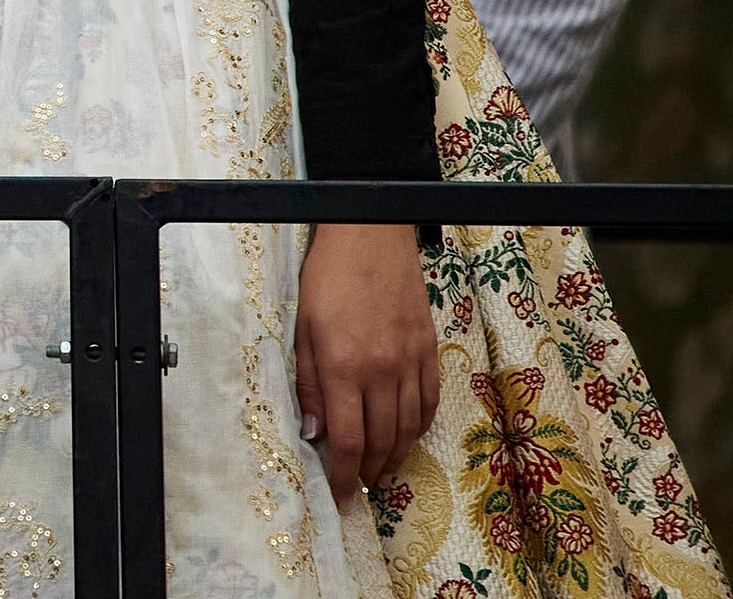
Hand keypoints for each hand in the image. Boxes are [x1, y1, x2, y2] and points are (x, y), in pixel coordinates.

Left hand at [294, 220, 439, 499]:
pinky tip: (408, 437)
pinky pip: (429, 403)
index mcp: (342, 368)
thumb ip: (307, 382)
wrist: (371, 237)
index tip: (343, 496)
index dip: (346, 475)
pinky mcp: (429, 352)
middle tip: (361, 485)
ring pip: (408, 428)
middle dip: (370, 471)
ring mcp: (410, 363)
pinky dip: (419, 428)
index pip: (347, 440)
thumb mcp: (303, 328)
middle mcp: (380, 372)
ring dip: (395, 456)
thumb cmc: (327, 278)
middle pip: (381, 441)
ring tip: (382, 470)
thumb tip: (312, 431)